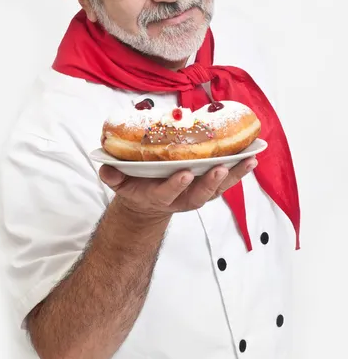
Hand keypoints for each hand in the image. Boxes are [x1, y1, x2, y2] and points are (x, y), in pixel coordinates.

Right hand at [99, 157, 257, 218]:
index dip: (175, 185)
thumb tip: (106, 168)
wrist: (147, 202)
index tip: (183, 173)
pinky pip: (227, 180)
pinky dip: (239, 170)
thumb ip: (113, 176)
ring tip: (249, 159)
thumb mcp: (120, 183)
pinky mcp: (208, 187)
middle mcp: (182, 198)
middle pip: (199, 194)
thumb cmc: (136, 186)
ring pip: (218, 188)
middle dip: (210, 182)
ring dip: (234, 175)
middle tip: (220, 167)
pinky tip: (252, 156)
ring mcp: (197, 194)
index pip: (167, 193)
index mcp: (159, 196)